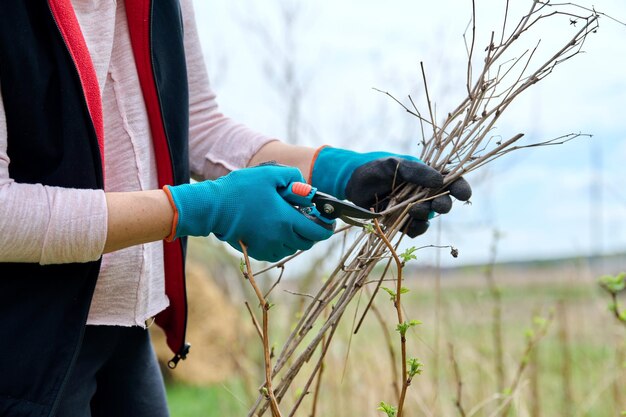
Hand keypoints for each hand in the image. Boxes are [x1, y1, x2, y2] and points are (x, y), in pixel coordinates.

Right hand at [164, 165, 333, 260]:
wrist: (213, 208)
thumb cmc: (240, 189)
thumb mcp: (269, 174)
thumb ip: (293, 178)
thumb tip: (307, 188)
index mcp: (287, 220)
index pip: (317, 232)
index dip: (326, 228)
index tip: (328, 222)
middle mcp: (280, 238)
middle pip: (307, 242)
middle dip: (311, 232)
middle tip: (306, 218)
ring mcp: (268, 248)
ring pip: (292, 248)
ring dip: (296, 238)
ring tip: (287, 222)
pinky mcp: (257, 252)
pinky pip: (277, 252)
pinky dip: (281, 244)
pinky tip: (273, 230)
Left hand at [309, 147, 470, 236]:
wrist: (353, 184)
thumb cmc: (376, 168)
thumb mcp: (396, 165)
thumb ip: (417, 171)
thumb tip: (440, 181)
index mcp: (427, 176)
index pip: (452, 182)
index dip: (461, 188)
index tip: (464, 194)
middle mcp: (424, 193)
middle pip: (444, 203)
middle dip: (443, 205)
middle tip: (437, 206)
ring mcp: (414, 209)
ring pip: (429, 218)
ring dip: (425, 216)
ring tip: (413, 210)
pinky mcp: (402, 222)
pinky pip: (415, 230)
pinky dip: (414, 227)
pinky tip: (406, 221)